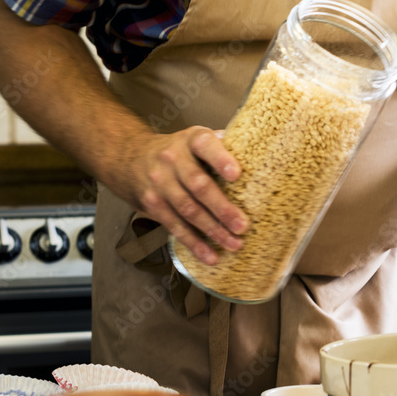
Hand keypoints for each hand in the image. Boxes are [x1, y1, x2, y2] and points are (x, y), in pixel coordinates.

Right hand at [116, 126, 248, 264]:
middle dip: (222, 208)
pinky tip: (210, 256)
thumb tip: (264, 156)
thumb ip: (226, 146)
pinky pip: (175, 226)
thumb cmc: (182, 151)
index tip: (237, 175)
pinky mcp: (153, 204)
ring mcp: (160, 183)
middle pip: (198, 186)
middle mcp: (173, 159)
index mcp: (191, 140)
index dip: (221, 159)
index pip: (206, 146)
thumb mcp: (199, 139)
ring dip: (212, 231)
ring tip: (234, 244)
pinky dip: (194, 244)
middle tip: (243, 226)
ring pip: (188, 210)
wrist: (132, 158)